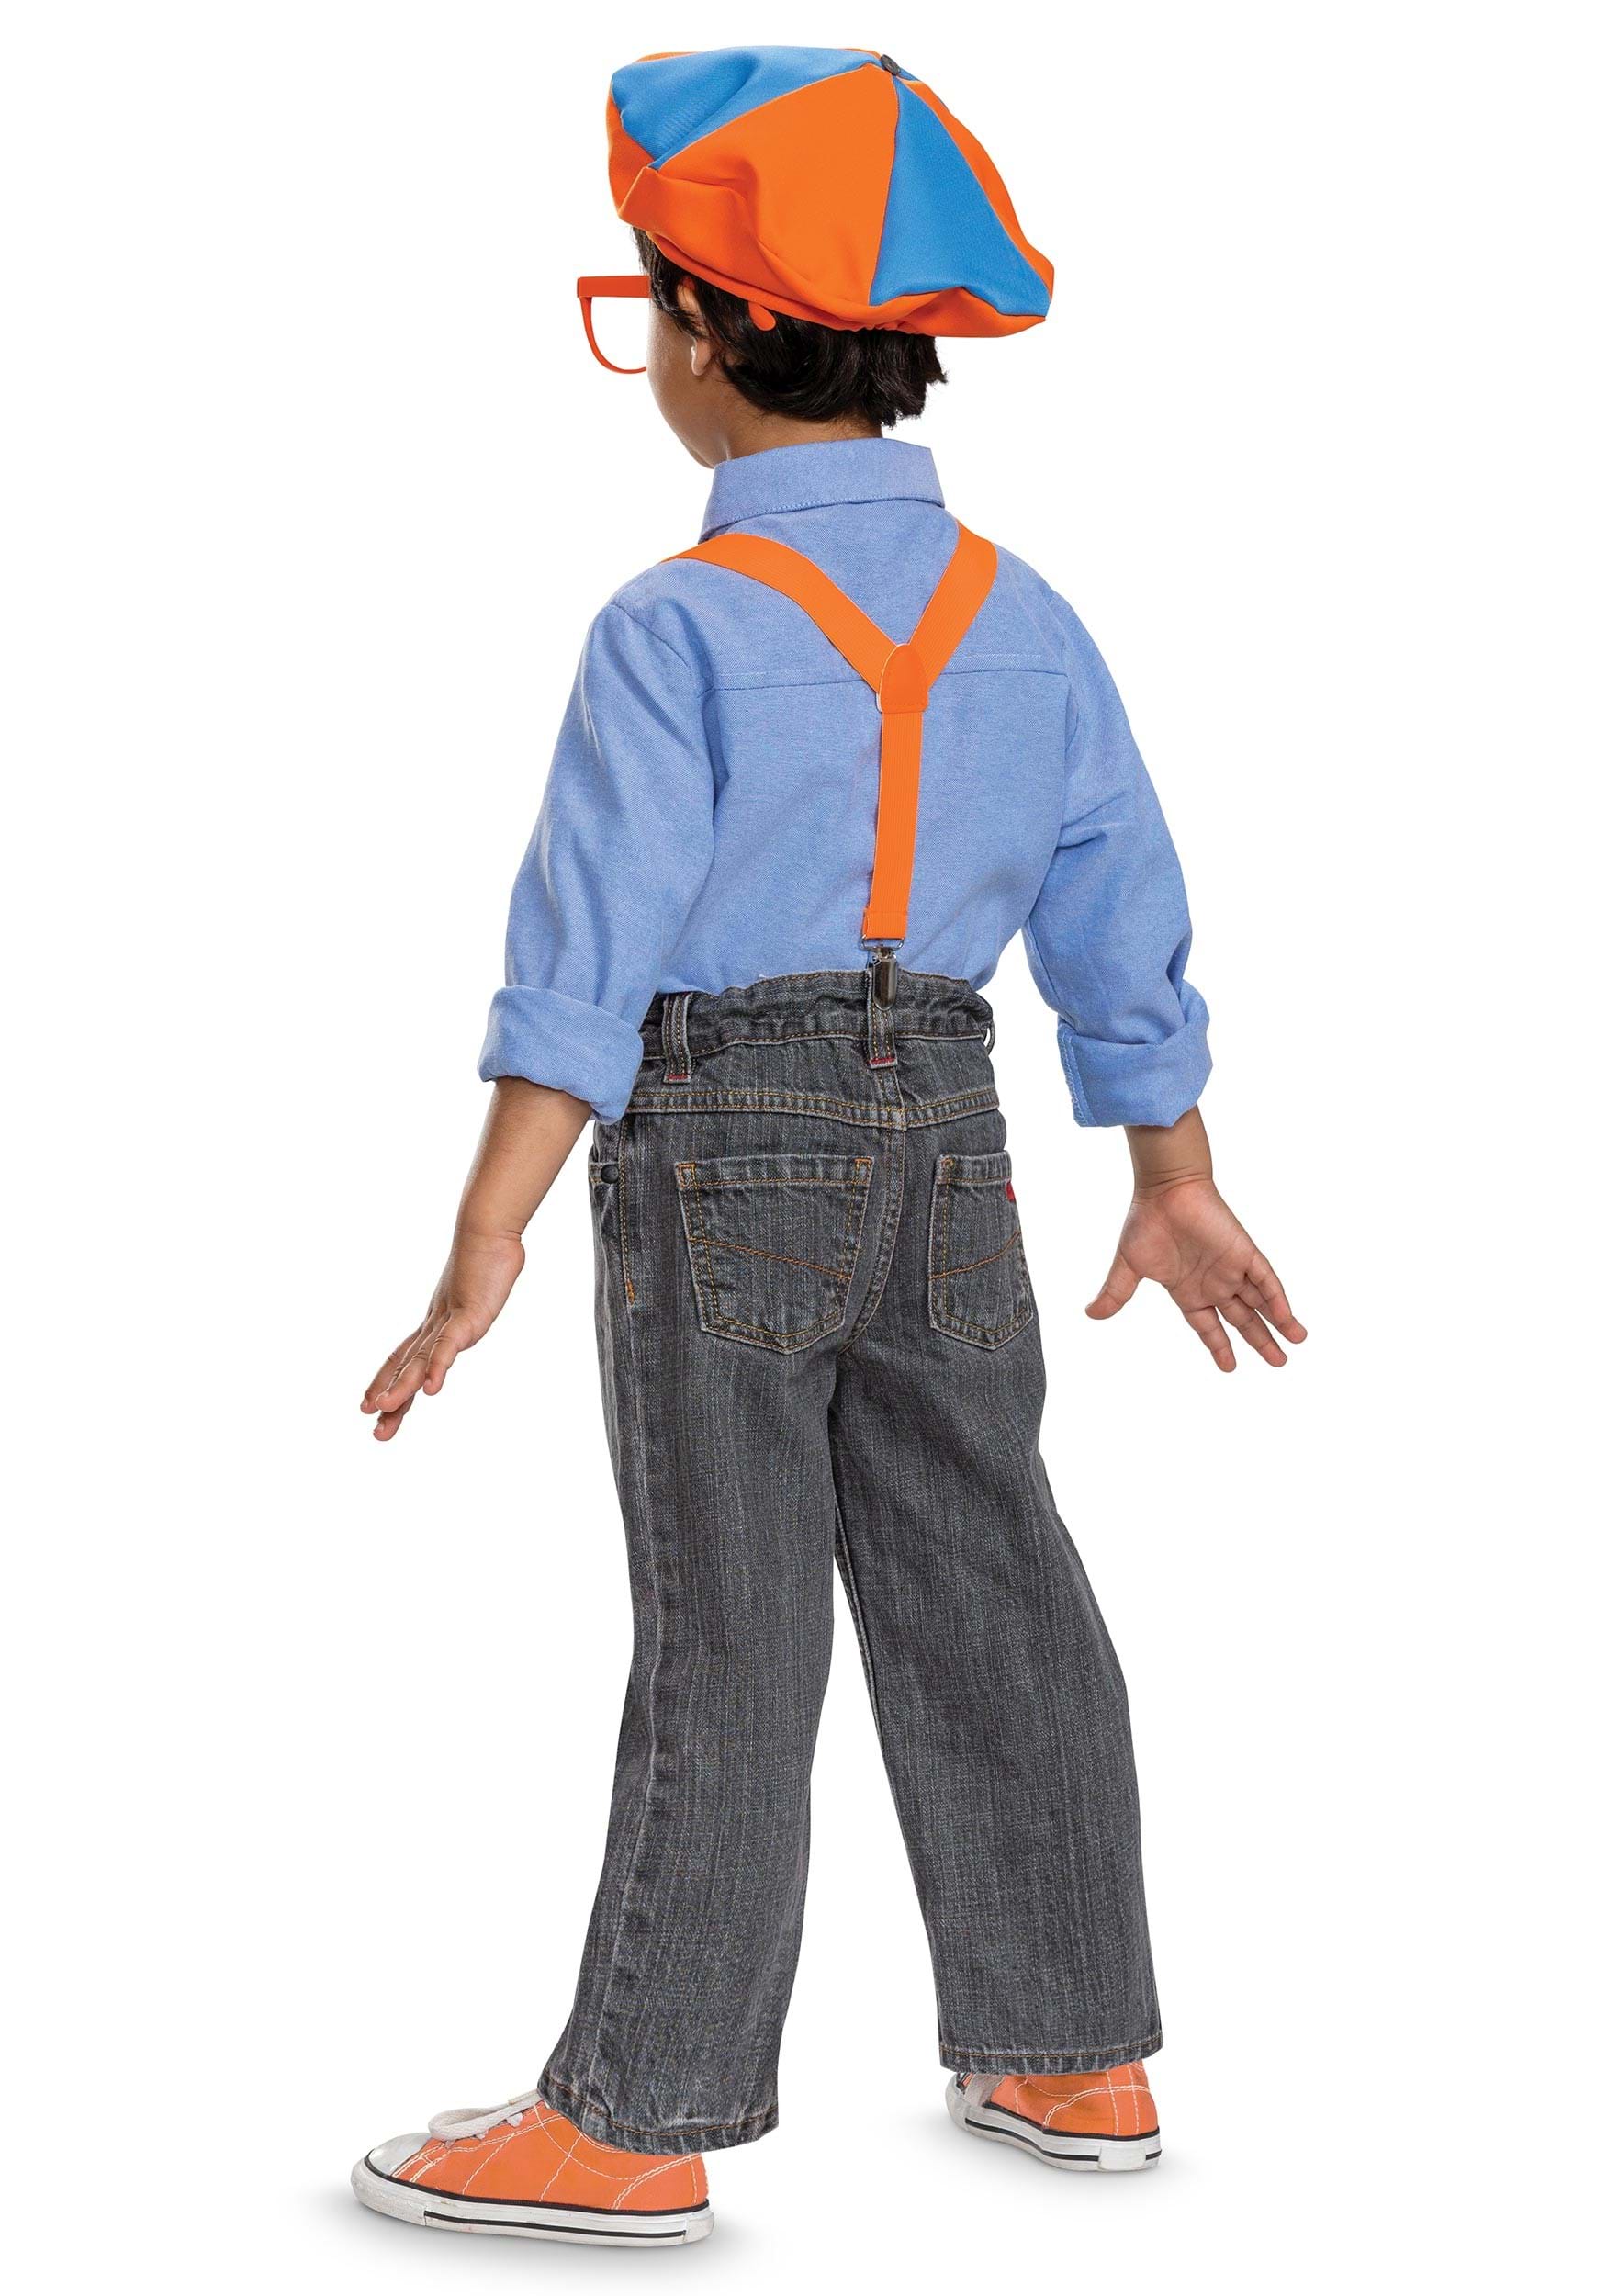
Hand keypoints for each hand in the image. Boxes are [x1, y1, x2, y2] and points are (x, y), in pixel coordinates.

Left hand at [361, 1228, 524, 1439]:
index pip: (404, 1357)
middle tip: (372, 1427)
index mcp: (435, 1322)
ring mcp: (449, 1320)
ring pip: (420, 1360)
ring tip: (385, 1409)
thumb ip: (471, 1305)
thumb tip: (475, 1302)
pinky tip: (432, 1389)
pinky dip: (438, 1367)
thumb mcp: (474, 1292)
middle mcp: (435, 1324)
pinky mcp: (467, 1315)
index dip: (386, 1381)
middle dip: (389, 1397)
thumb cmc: (486, 1255)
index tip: (370, 1405)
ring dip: (402, 1387)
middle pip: (407, 1367)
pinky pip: (448, 1346)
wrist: (489, 1227)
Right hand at [1087, 1176, 1305, 1371]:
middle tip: (1278, 1362)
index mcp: (1188, 1289)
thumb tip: (1090, 1314)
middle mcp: (1214, 1282)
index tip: (1230, 1367)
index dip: (1219, 1346)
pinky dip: (1278, 1301)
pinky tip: (1288, 1320)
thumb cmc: (1146, 1221)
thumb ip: (1116, 1292)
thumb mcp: (1128, 1266)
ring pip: (1260, 1303)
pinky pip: (1267, 1281)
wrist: (1165, 1188)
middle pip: (1241, 1319)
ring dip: (1277, 1324)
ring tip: (1294, 1343)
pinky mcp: (1244, 1253)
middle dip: (1259, 1341)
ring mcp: (1231, 1269)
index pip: (1209, 1325)